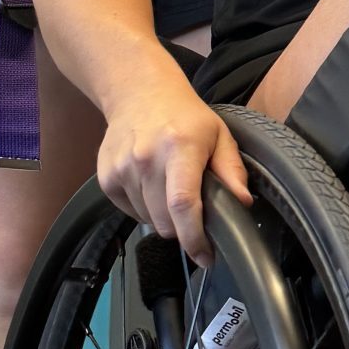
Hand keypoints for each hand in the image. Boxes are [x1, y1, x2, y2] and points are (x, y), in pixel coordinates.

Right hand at [95, 65, 250, 265]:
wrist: (138, 92)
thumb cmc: (185, 117)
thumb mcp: (219, 135)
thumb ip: (231, 170)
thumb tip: (243, 203)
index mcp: (179, 148)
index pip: (183, 204)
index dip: (194, 238)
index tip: (206, 256)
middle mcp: (146, 159)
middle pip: (165, 221)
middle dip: (182, 227)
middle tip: (193, 209)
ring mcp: (122, 168)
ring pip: (147, 220)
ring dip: (162, 217)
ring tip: (169, 187)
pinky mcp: (106, 177)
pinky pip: (130, 211)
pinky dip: (144, 208)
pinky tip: (151, 184)